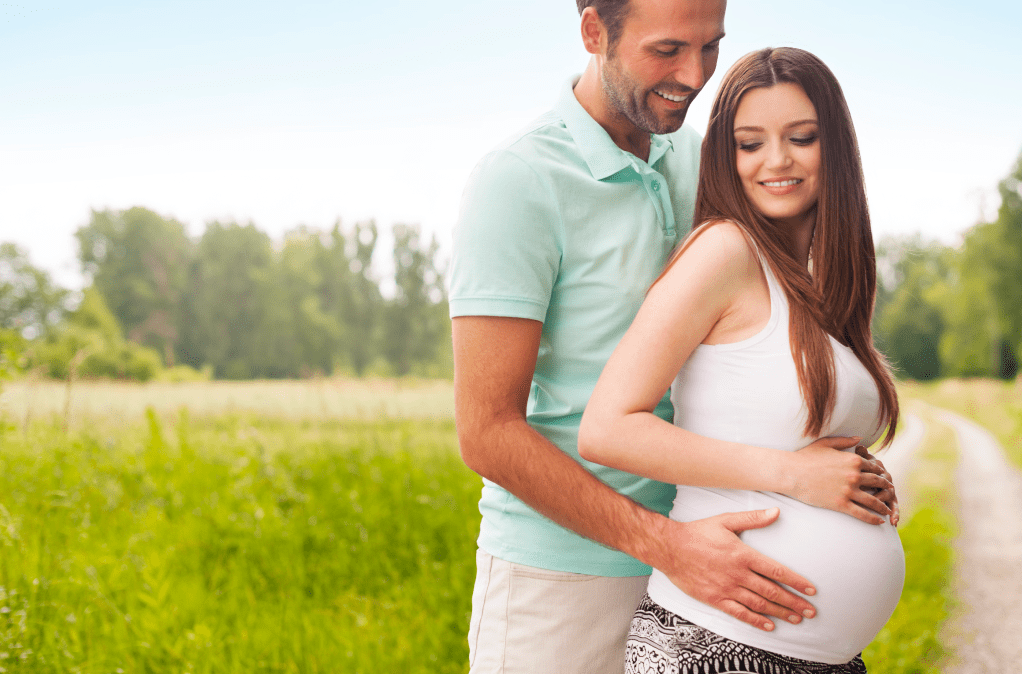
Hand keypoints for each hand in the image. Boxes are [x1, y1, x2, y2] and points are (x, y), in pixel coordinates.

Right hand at [657, 508, 815, 631]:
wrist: (670, 548)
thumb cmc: (697, 533)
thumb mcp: (725, 520)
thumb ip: (752, 518)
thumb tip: (776, 512)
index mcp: (743, 554)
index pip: (776, 571)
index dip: (796, 581)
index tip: (812, 590)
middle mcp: (737, 574)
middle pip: (772, 591)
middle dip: (794, 602)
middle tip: (811, 611)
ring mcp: (726, 588)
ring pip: (759, 604)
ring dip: (780, 612)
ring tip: (796, 618)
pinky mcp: (715, 598)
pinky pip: (739, 613)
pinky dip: (756, 620)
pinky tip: (769, 625)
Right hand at [784, 436, 894, 524]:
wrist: (791, 473)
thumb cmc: (805, 457)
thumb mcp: (825, 444)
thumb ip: (844, 440)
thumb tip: (860, 438)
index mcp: (853, 460)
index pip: (874, 467)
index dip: (881, 472)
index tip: (883, 478)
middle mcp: (854, 475)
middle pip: (878, 483)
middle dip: (886, 488)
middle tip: (890, 493)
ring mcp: (848, 491)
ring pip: (873, 500)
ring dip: (883, 506)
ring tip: (886, 510)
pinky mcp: (840, 504)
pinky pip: (862, 513)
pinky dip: (873, 519)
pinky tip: (879, 522)